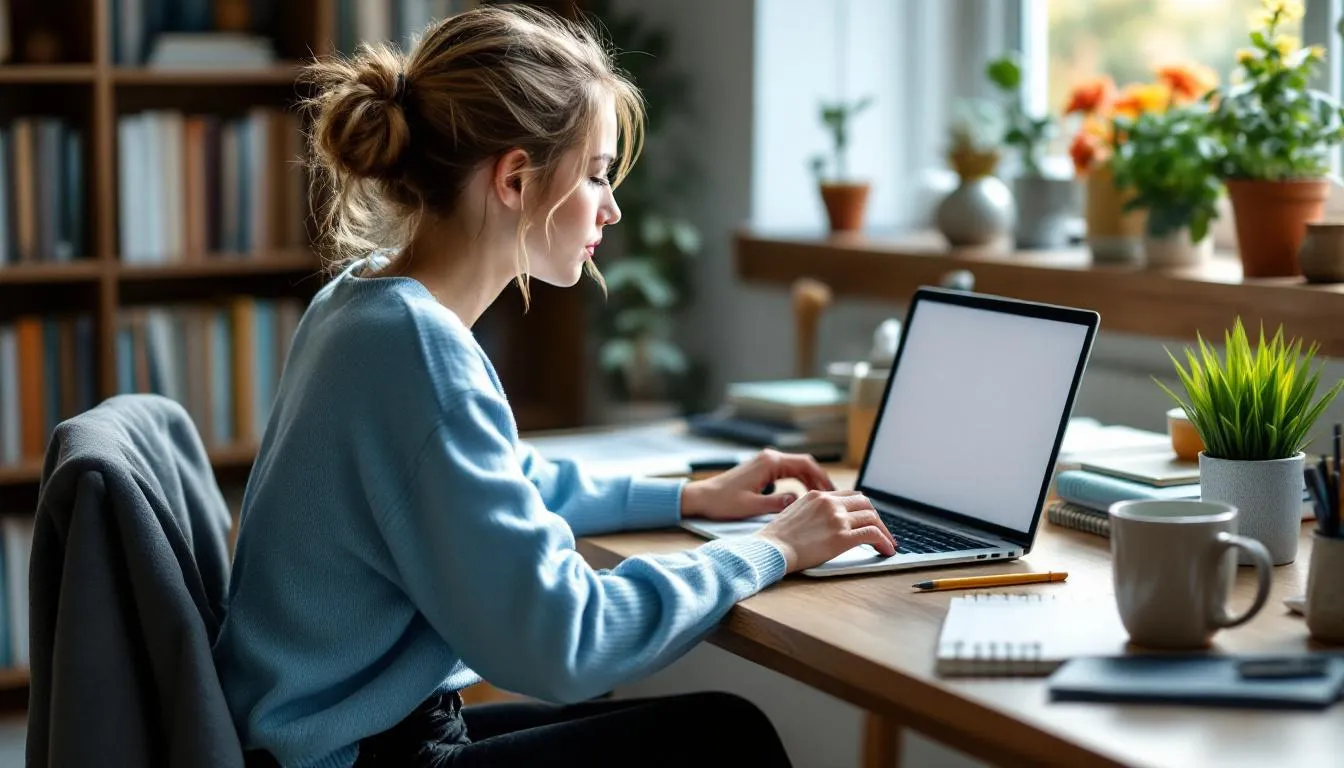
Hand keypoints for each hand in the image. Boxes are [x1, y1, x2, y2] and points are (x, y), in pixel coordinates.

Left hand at [680, 449, 834, 520]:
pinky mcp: (761, 469)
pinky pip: (787, 471)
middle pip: (803, 463)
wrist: (701, 497)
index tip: (833, 491)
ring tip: (824, 497)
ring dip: (810, 480)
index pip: (804, 464)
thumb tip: (798, 501)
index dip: (822, 477)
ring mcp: (765, 462)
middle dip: (820, 478)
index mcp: (769, 463)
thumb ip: (776, 503)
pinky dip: (799, 481)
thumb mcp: (751, 506)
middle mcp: (769, 458)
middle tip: (833, 495)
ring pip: (796, 467)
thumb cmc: (723, 502)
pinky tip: (805, 495)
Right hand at [756, 490, 897, 572]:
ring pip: (872, 518)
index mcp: (817, 495)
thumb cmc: (777, 538)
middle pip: (865, 504)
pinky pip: (872, 534)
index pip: (850, 495)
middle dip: (876, 518)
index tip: (868, 519)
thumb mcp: (794, 513)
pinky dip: (884, 541)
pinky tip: (887, 550)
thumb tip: (825, 522)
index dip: (863, 509)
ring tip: (888, 544)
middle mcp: (829, 503)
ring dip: (884, 531)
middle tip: (881, 531)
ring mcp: (836, 518)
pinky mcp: (842, 537)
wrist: (770, 549)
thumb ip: (813, 512)